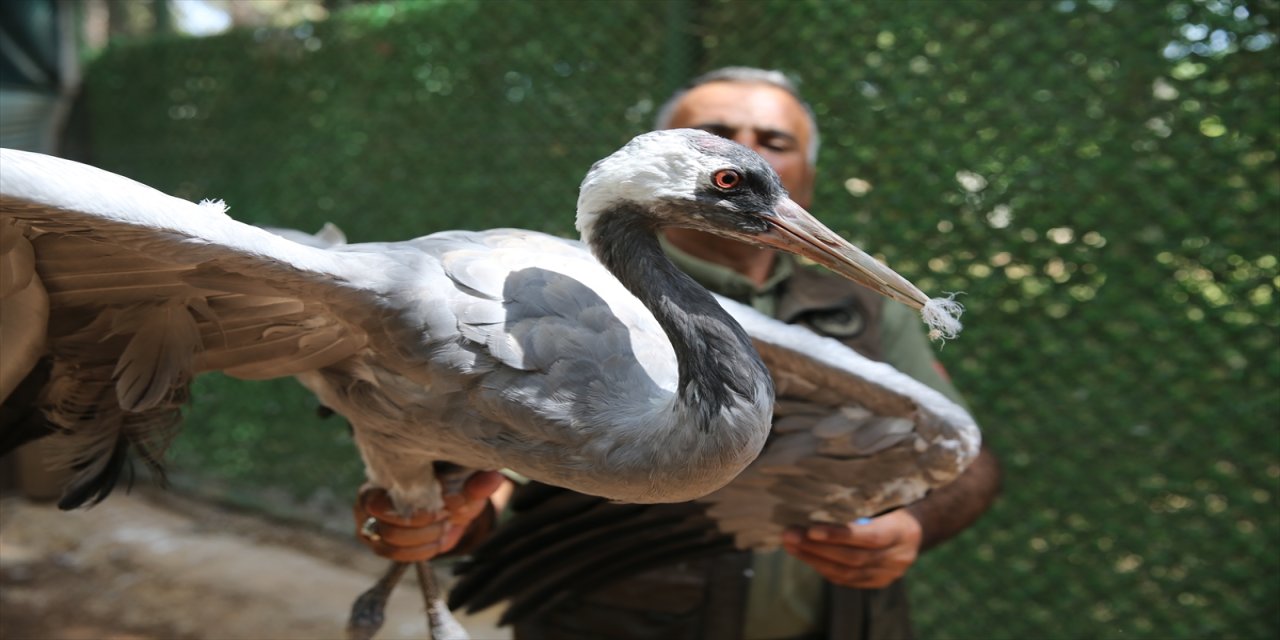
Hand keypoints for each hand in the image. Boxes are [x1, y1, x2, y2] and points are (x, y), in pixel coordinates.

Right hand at [353, 470, 506, 561]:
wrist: (444, 500)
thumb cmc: (450, 484)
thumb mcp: (465, 483)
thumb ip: (476, 482)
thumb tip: (493, 479)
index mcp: (382, 476)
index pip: (380, 504)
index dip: (418, 513)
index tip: (444, 508)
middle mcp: (367, 500)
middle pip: (389, 529)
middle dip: (426, 528)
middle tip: (447, 518)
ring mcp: (370, 523)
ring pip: (391, 545)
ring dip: (425, 540)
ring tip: (444, 526)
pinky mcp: (379, 543)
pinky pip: (396, 556)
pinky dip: (422, 550)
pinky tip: (438, 538)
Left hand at [781, 509, 922, 588]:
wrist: (916, 528)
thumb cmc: (892, 504)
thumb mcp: (884, 498)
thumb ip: (860, 501)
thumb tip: (819, 495)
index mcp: (902, 531)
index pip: (869, 537)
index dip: (839, 535)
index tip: (810, 529)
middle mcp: (899, 557)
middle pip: (853, 558)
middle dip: (817, 548)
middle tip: (790, 535)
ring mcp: (890, 573)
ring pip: (847, 573)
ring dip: (814, 560)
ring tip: (791, 546)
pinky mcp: (879, 582)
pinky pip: (848, 581)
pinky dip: (824, 569)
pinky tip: (807, 557)